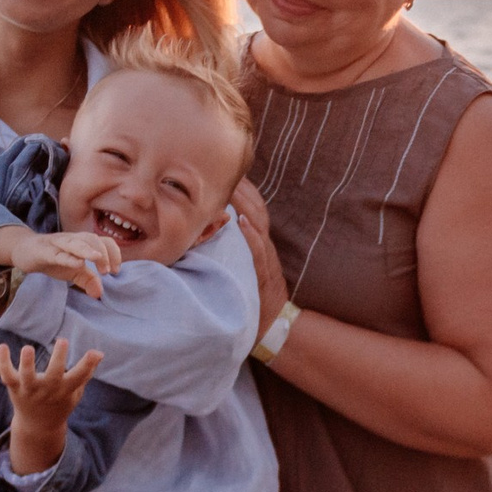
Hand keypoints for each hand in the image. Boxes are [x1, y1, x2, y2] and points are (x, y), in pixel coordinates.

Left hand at [0, 338, 103, 474]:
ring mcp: (30, 389)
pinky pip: (7, 375)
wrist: (38, 427)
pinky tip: (3, 347)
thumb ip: (86, 373)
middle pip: (54, 375)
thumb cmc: (60, 403)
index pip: (79, 377)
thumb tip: (99, 353)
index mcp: (65, 389)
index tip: (95, 353)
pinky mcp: (15, 388)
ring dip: (27, 363)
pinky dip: (3, 362)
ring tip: (28, 348)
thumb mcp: (75, 392)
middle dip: (58, 358)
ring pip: (27, 377)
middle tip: (63, 340)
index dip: (88, 365)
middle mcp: (48, 390)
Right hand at [9, 230, 121, 297]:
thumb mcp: (72, 271)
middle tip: (108, 272)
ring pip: (75, 242)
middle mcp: (72, 239)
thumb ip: (87, 280)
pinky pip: (56, 253)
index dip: (114, 253)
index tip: (116, 271)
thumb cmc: (52, 258)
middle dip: (104, 253)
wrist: (24, 251)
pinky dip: (68, 257)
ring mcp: (57, 243)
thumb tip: (99, 294)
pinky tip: (77, 263)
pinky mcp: (43, 251)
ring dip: (88, 250)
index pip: (103, 241)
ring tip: (98, 259)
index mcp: (82, 242)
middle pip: (92, 238)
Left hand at [232, 179, 287, 342]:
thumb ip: (235, 247)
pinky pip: (258, 252)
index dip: (241, 186)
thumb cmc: (255, 296)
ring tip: (231, 185)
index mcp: (259, 241)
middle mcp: (263, 245)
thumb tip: (215, 228)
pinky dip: (252, 236)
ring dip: (245, 203)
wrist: (276, 325)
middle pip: (256, 207)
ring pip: (258, 224)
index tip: (224, 167)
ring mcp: (265, 259)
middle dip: (242, 186)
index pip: (252, 206)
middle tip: (224, 166)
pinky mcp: (264, 276)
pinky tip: (242, 221)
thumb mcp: (245, 266)